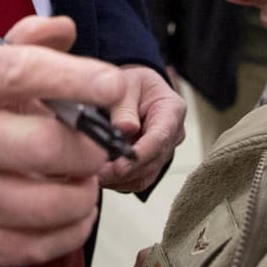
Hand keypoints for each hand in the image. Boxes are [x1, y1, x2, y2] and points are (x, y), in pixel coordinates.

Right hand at [0, 16, 126, 266]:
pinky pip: (38, 245)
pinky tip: (71, 213)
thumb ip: (33, 42)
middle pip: (45, 147)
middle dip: (92, 150)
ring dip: (85, 195)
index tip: (114, 85)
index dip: (75, 77)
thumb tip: (65, 29)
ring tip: (84, 182)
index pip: (20, 72)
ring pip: (49, 204)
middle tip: (102, 149)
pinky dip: (70, 231)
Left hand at [97, 66, 184, 193]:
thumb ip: (124, 106)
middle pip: (152, 162)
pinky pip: (136, 180)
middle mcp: (172, 136)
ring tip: (94, 176)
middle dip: (124, 171)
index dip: (140, 155)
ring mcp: (162, 153)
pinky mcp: (149, 164)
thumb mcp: (127, 84)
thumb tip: (124, 129)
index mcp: (172, 111)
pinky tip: (100, 176)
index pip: (160, 138)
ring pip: (144, 176)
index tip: (119, 166)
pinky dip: (118, 182)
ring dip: (119, 180)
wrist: (136, 89)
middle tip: (96, 174)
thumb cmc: (133, 84)